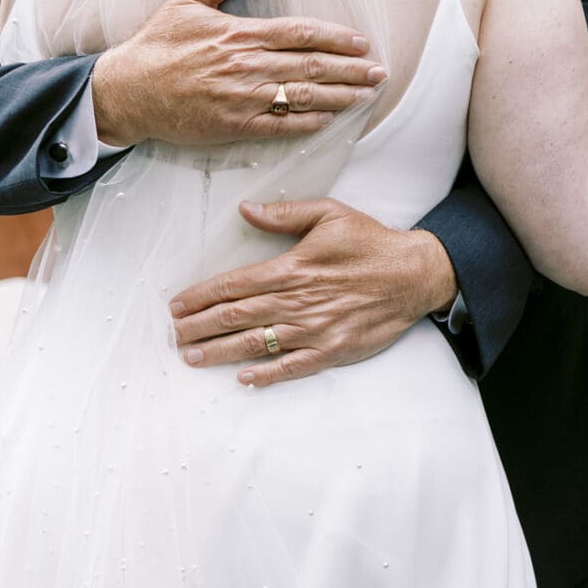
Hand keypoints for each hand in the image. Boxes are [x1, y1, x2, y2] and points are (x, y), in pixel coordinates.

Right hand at [89, 0, 387, 148]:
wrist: (127, 91)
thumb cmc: (157, 46)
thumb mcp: (187, 2)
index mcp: (241, 34)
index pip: (301, 33)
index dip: (337, 38)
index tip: (362, 42)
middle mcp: (248, 66)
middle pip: (312, 66)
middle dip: (350, 69)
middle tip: (380, 72)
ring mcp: (243, 98)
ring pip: (303, 97)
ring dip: (339, 96)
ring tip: (366, 95)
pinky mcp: (234, 125)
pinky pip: (280, 125)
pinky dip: (308, 123)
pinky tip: (330, 120)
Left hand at [168, 199, 458, 385]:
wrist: (414, 275)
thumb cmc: (370, 242)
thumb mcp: (330, 214)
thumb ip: (285, 214)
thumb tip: (246, 209)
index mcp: (292, 268)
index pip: (235, 284)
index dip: (201, 296)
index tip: (177, 305)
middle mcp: (297, 302)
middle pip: (236, 317)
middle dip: (199, 327)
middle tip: (172, 336)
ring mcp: (314, 329)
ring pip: (256, 343)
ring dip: (220, 352)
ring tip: (192, 358)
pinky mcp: (333, 350)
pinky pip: (292, 366)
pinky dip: (266, 374)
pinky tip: (244, 378)